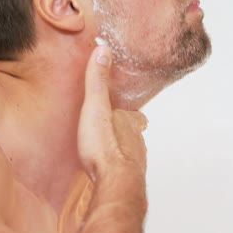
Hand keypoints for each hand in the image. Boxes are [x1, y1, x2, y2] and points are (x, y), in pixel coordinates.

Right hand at [77, 45, 148, 182]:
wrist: (115, 183)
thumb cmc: (104, 147)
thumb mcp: (95, 108)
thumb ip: (97, 81)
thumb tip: (103, 49)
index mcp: (129, 122)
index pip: (132, 114)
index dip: (128, 113)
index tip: (125, 111)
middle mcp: (137, 141)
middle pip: (134, 133)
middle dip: (125, 131)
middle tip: (116, 130)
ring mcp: (135, 160)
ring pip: (131, 152)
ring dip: (122, 150)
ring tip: (111, 150)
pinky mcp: (127, 178)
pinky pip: (123, 170)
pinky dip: (117, 168)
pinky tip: (108, 172)